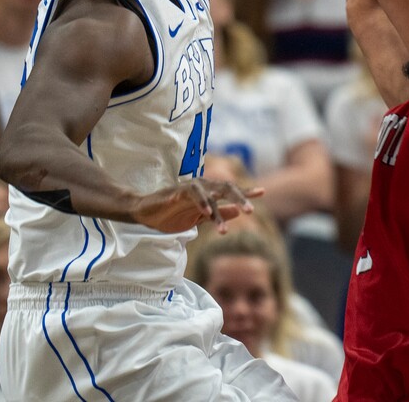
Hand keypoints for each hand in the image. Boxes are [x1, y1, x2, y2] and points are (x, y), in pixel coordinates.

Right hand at [132, 179, 264, 233]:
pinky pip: (193, 194)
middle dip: (240, 197)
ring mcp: (191, 188)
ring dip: (222, 208)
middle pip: (226, 188)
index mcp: (208, 193)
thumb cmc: (172, 214)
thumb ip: (218, 214)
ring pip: (212, 192)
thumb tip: (238, 212)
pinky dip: (202, 202)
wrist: (145, 214)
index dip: (246, 191)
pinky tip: (208, 213)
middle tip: (251, 210)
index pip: (231, 191)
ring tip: (230, 222)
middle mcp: (202, 187)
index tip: (263, 192)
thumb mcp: (198, 219)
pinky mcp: (177, 191)